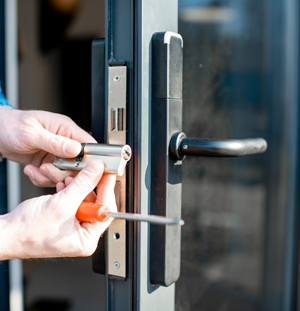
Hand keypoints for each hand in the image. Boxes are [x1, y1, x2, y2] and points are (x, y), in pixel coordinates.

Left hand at [0, 108, 95, 186]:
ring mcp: (57, 155)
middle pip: (79, 165)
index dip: (89, 160)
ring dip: (51, 177)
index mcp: (66, 129)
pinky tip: (32, 170)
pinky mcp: (49, 164)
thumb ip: (55, 142)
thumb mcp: (32, 133)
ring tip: (38, 170)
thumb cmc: (12, 125)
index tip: (80, 170)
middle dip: (64, 172)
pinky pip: (53, 178)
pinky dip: (42, 179)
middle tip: (48, 169)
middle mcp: (65, 142)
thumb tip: (76, 149)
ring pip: (66, 174)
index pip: (89, 146)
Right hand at [0, 160, 116, 259]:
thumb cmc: (28, 231)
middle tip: (89, 171)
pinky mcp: (65, 220)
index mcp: (87, 239)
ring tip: (68, 179)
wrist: (7, 233)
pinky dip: (69, 191)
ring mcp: (73, 227)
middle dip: (88, 186)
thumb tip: (97, 170)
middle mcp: (82, 235)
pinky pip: (73, 201)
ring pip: (83, 199)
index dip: (107, 189)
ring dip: (76, 186)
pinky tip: (61, 186)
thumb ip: (82, 184)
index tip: (107, 173)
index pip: (106, 210)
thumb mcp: (61, 204)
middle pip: (96, 203)